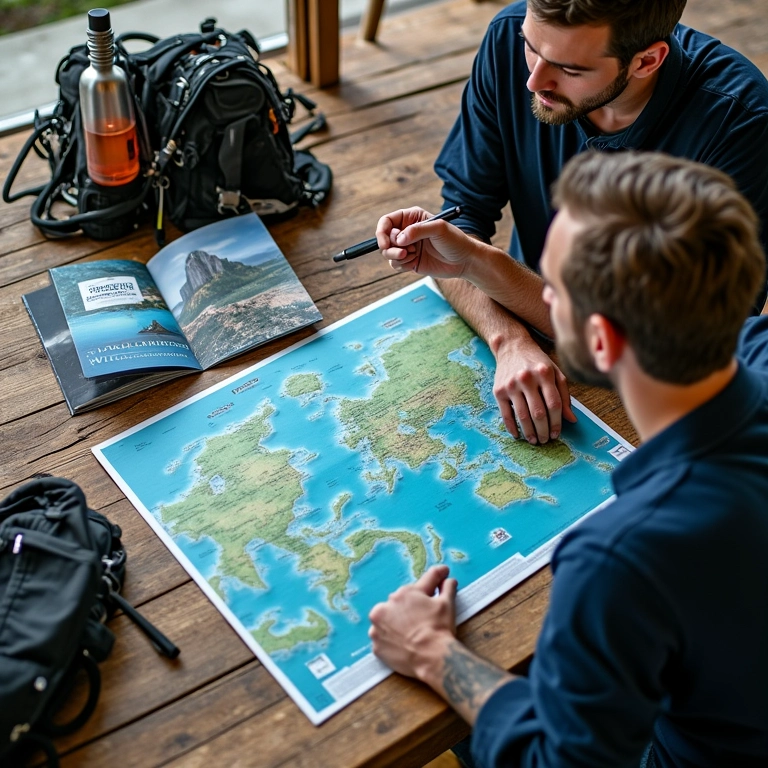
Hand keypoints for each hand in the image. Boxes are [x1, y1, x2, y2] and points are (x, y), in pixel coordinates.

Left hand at [368, 565, 456, 679]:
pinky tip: (402, 644)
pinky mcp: (376, 645)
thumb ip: (446, 588)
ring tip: (410, 634)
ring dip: (395, 623)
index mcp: (404, 593)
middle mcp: (385, 606)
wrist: (431, 658)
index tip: (441, 576)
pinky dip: (390, 640)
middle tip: (422, 620)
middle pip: (399, 604)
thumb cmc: (439, 628)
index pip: (419, 585)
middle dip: (410, 608)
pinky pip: (383, 639)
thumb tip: (449, 579)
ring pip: (386, 621)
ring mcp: (377, 627)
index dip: (432, 582)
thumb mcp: (447, 604)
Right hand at [375, 207, 478, 279]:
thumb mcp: (438, 229)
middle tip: (406, 252)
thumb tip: (399, 238)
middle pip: (385, 239)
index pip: (387, 221)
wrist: (465, 261)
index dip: (382, 231)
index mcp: (412, 218)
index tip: (385, 243)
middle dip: (391, 247)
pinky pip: (395, 264)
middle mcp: (407, 231)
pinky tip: (415, 263)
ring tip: (413, 256)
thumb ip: (417, 230)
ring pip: (388, 253)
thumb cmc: (455, 241)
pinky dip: (402, 265)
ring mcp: (408, 247)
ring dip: (397, 257)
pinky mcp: (410, 261)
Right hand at [493, 334, 576, 443]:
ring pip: (522, 415)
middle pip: (538, 412)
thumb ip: (564, 395)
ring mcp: (511, 385)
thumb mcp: (555, 373)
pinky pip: (506, 414)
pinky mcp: (499, 390)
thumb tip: (571, 419)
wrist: (512, 347)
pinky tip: (517, 435)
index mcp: (545, 374)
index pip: (554, 404)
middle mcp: (527, 378)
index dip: (557, 422)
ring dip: (529, 432)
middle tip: (546, 440)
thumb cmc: (537, 362)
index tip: (557, 433)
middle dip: (543, 431)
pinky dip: (512, 427)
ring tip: (534, 440)